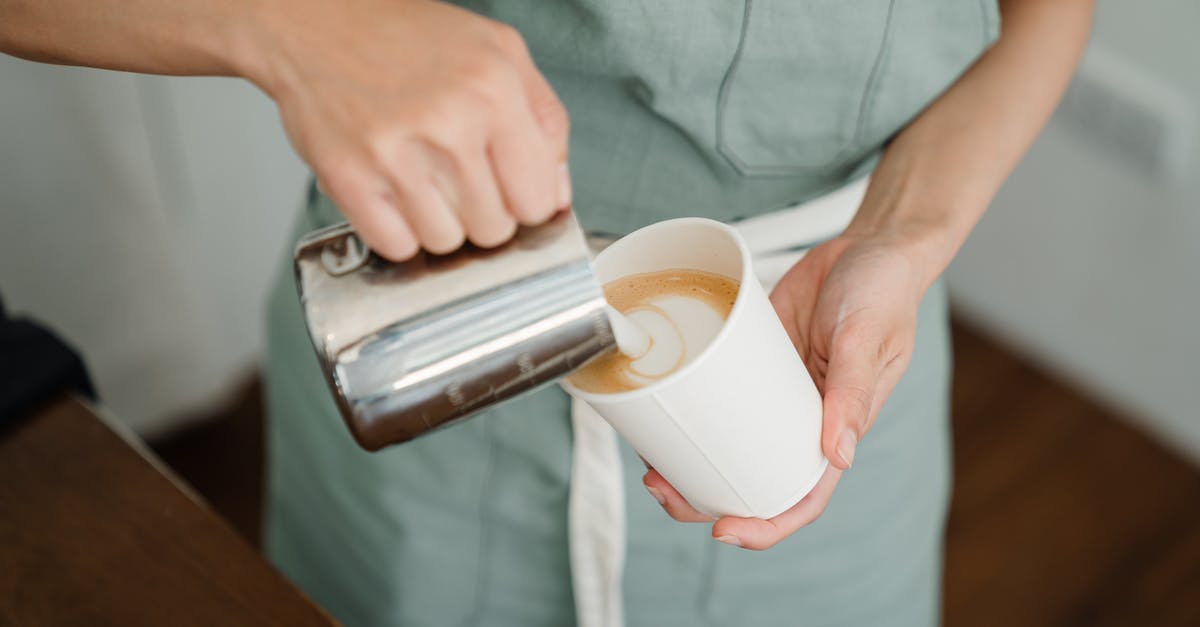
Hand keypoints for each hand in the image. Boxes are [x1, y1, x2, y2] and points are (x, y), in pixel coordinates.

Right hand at [244, 0, 569, 258]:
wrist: (315, 19)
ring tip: (422, 179)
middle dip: (482, 212)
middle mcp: (450, 123)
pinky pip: (397, 246)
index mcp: (495, 91)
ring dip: (439, 223)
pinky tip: (393, 193)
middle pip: (495, 229)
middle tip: (458, 178)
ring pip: (447, 242)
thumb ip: (546, 121)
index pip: (539, 202)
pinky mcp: (350, 178)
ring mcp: (396, 154)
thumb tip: (558, 195)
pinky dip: (397, 231)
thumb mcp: (500, 51)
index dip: (524, 202)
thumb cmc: (408, 36)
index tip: (507, 189)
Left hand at [642, 231, 934, 549]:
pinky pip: (715, 396)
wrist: (866, 245)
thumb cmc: (884, 292)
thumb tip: (838, 456)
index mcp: (836, 430)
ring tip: (648, 461)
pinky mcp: (748, 362)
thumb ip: (853, 392)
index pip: (803, 497)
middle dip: (703, 497)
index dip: (765, 525)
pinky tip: (657, 409)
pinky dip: (687, 409)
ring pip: (726, 444)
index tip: (724, 531)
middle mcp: (800, 421)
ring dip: (687, 462)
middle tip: (660, 488)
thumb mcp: (868, 336)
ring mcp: (771, 394)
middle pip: (751, 480)